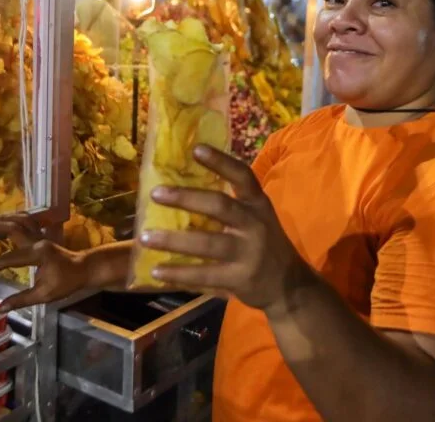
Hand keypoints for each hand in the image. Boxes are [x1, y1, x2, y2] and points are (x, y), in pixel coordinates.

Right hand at [0, 214, 92, 312]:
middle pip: (12, 227)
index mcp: (37, 254)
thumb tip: (1, 308)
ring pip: (20, 219)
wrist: (85, 269)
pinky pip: (26, 221)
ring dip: (2, 218)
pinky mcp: (42, 236)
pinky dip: (13, 219)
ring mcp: (40, 236)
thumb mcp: (45, 294)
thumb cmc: (67, 282)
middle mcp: (37, 241)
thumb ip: (22, 299)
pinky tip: (3, 221)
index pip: (9, 258)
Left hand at [140, 145, 315, 317]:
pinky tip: (156, 271)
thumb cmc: (264, 245)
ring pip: (208, 243)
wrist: (290, 285)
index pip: (242, 176)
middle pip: (220, 206)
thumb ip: (230, 205)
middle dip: (186, 198)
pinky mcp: (241, 279)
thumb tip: (181, 188)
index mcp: (258, 205)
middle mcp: (255, 225)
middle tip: (155, 193)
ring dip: (174, 240)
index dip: (221, 161)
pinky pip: (205, 275)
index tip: (196, 149)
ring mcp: (249, 253)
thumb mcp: (256, 218)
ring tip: (145, 237)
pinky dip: (179, 273)